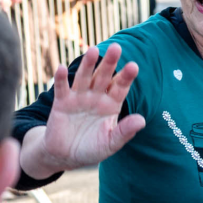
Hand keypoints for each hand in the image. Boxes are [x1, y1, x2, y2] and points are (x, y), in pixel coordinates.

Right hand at [40, 43, 144, 170]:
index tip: (134, 66)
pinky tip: (61, 68)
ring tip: (93, 50)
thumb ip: (124, 132)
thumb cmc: (91, 148)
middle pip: (104, 76)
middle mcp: (96, 97)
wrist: (66, 156)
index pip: (121, 88)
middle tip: (117, 47)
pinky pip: (62, 88)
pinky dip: (61, 79)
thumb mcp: (110, 143)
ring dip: (88, 65)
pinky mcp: (62, 102)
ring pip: (84, 78)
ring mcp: (79, 98)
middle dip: (110, 63)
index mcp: (111, 105)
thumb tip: (142, 120)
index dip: (126, 77)